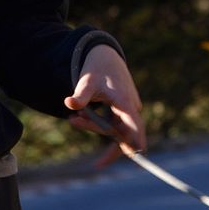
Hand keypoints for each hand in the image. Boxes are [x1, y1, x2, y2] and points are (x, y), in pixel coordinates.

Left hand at [64, 43, 146, 165]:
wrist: (105, 58)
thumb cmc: (97, 69)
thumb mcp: (87, 81)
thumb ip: (81, 95)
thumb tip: (69, 103)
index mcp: (125, 101)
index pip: (134, 124)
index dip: (135, 138)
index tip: (138, 152)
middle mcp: (131, 109)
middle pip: (122, 133)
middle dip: (101, 135)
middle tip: (81, 134)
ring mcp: (129, 113)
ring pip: (115, 131)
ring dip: (94, 126)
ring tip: (74, 117)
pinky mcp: (124, 115)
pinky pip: (115, 129)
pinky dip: (99, 128)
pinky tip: (84, 126)